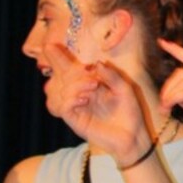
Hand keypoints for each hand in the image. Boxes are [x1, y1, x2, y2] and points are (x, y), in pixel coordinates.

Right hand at [48, 46, 152, 163]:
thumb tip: (96, 63)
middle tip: (92, 78)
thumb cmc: (130, 112)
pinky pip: (62, 107)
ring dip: (74, 85)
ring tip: (92, 88)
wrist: (133, 135)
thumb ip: (112, 76)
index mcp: (90, 84)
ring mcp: (77, 108)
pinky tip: (83, 99)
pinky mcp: (76, 121)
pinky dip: (70, 99)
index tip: (49, 47)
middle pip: (62, 77)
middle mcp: (80, 94)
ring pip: (60, 91)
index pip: (70, 69)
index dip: (58, 58)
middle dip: (74, 73)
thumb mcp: (125, 89)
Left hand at [159, 40, 182, 156]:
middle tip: (163, 104)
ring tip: (165, 109)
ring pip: (182, 83)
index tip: (163, 43)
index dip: (177, 50)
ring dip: (168, 96)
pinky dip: (174, 99)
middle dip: (167, 87)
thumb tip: (179, 98)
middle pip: (182, 73)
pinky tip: (170, 107)